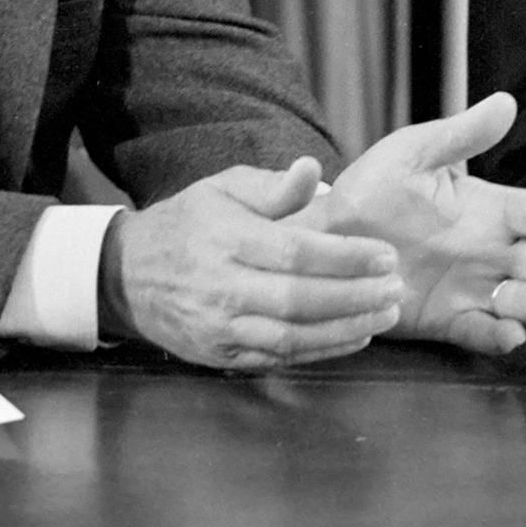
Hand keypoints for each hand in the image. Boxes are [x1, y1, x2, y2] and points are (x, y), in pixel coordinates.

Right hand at [106, 158, 404, 368]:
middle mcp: (222, 286)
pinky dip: (321, 350)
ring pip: (292, 335)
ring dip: (346, 328)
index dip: (346, 256)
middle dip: (356, 296)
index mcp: (227, 238)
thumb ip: (272, 187)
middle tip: (398, 288)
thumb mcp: (222, 189)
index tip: (386, 255)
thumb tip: (312, 170)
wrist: (127, 275)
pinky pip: (279, 356)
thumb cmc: (188, 223)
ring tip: (387, 314)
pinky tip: (356, 336)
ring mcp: (220, 326)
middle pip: (300, 298)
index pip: (296, 251)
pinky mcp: (221, 352)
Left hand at [298, 93, 525, 354]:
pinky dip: (500, 337)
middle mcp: (490, 251)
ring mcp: (472, 288)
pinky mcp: (448, 321)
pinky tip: (509, 333)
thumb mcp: (412, 153)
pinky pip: (482, 333)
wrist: (325, 239)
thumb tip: (505, 102)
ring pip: (523, 301)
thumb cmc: (369, 189)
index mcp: (489, 209)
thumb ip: (459, 135)